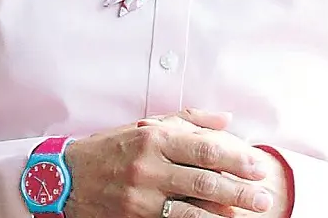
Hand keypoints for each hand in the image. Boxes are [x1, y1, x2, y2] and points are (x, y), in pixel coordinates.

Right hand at [62, 108, 275, 217]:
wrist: (62, 178)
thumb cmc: (108, 150)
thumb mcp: (142, 127)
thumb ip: (186, 121)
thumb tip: (225, 120)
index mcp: (152, 139)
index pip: (203, 149)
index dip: (236, 159)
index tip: (258, 167)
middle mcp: (147, 167)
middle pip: (204, 181)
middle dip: (240, 190)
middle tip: (265, 196)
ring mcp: (140, 197)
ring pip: (192, 210)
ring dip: (224, 214)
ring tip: (247, 216)